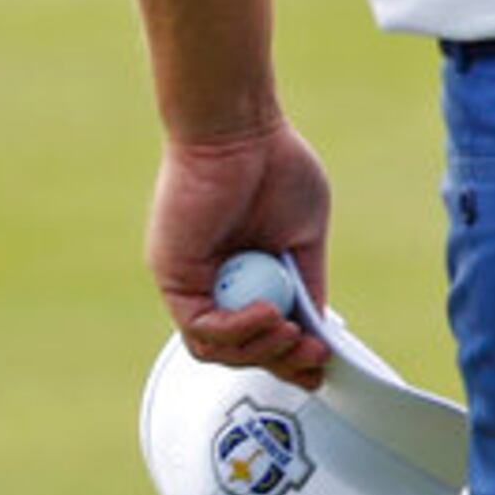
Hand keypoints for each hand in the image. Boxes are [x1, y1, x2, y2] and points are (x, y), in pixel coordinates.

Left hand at [148, 122, 334, 384]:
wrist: (241, 130)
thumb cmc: (275, 167)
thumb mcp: (304, 237)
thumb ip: (306, 283)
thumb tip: (316, 329)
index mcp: (247, 276)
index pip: (261, 335)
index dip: (289, 358)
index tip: (321, 364)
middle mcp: (214, 286)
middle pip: (238, 352)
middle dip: (279, 361)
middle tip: (312, 356)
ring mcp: (191, 284)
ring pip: (215, 349)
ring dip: (258, 350)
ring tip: (289, 330)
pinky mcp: (174, 277)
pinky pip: (200, 326)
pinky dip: (236, 329)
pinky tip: (268, 312)